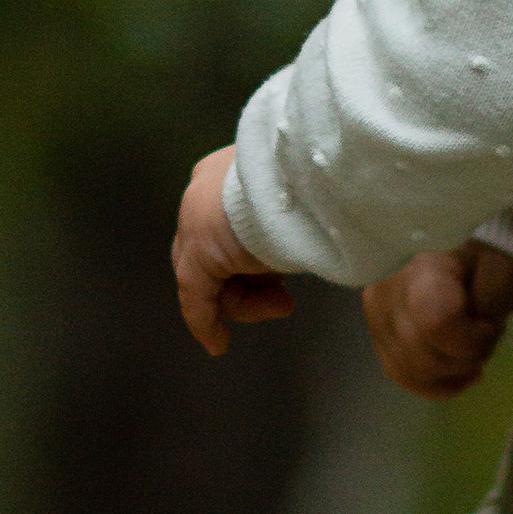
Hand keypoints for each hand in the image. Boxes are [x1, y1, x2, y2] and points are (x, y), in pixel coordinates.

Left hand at [173, 145, 295, 353]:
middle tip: (284, 301)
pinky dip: (205, 322)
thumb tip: (291, 244)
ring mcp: (195, 223)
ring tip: (285, 303)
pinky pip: (195, 298)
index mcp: (223, 171)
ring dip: (248, 302)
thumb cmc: (317, 182)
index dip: (244, 261)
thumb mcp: (298, 199)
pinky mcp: (198, 254)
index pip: (222, 226)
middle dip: (250, 286)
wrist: (308, 175)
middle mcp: (202, 193)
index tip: (273, 283)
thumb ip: (281, 221)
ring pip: (210, 279)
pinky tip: (217, 343)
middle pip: (215, 256)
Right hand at [362, 241, 512, 398]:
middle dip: (466, 358)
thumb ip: (493, 301)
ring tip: (470, 353)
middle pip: (426, 356)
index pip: (437, 323)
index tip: (488, 325)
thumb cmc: (482, 261)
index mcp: (423, 269)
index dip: (472, 340)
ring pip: (413, 372)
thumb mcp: (503, 271)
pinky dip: (435, 383)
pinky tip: (456, 374)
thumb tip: (472, 330)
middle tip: (484, 339)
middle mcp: (387, 293)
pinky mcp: (376, 338)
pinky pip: (402, 377)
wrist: (455, 255)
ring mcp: (376, 318)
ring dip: (452, 373)